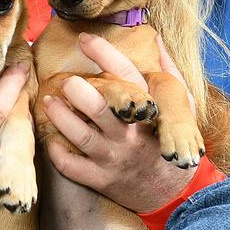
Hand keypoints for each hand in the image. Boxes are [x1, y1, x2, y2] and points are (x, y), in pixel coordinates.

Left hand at [42, 33, 196, 212]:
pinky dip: (57, 152)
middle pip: (102, 109)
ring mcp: (115, 157)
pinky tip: (51, 138)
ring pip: (83, 136)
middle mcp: (130, 132)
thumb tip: (155, 39)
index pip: (127, 75)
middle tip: (65, 81)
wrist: (173, 190)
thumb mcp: (181, 104)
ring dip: (61, 117)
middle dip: (79, 91)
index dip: (104, 53)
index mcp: (149, 109)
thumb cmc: (168, 138)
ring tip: (48, 102)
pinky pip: (73, 166)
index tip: (84, 38)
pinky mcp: (102, 179)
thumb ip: (168, 70)